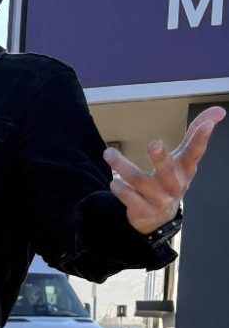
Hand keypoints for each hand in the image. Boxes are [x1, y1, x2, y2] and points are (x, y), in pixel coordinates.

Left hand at [104, 106, 224, 232]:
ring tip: (109, 153)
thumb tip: (219, 110)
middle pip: (168, 171)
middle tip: (154, 143)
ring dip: (122, 166)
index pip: (195, 153)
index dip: (201, 139)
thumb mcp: (183, 160)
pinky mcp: (144, 211)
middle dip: (161, 158)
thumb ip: (194, 136)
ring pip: (140, 181)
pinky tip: (114, 182)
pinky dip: (120, 188)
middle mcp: (175, 185)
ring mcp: (160, 200)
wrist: (158, 218)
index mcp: (185, 170)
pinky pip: (129, 198)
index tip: (209, 125)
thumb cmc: (171, 180)